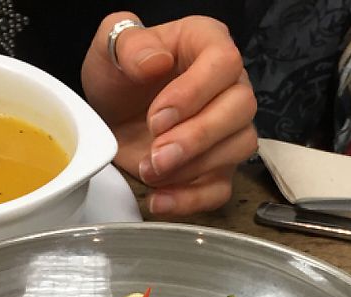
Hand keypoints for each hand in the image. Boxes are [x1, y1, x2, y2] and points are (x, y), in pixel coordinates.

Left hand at [82, 12, 257, 217]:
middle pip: (240, 109)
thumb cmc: (119, 79)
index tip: (157, 116)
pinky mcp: (220, 168)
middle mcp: (229, 86)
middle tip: (156, 152)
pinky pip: (221, 189)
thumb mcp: (110, 50)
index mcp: (207, 44)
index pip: (224, 62)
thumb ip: (128, 43)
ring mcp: (229, 130)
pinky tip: (160, 198)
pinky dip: (190, 199)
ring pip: (237, 149)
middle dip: (196, 137)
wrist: (112, 117)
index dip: (194, 92)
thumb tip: (154, 60)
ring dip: (193, 168)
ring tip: (150, 170)